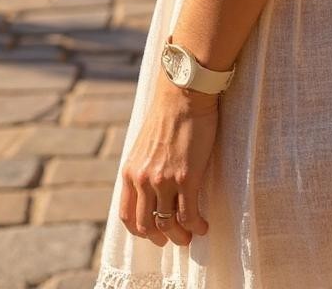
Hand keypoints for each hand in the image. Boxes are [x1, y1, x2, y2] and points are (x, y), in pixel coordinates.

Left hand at [119, 75, 219, 246]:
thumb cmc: (168, 114)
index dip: (140, 231)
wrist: (184, 94)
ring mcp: (163, 180)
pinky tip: (203, 225)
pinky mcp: (186, 177)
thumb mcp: (143, 144)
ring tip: (191, 234)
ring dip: (180, 236)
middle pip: (146, 226)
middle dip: (161, 238)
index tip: (154, 234)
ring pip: (168, 224)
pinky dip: (196, 226)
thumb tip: (150, 188)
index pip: (127, 216)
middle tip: (175, 238)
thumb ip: (143, 167)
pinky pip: (189, 214)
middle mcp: (143, 180)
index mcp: (130, 172)